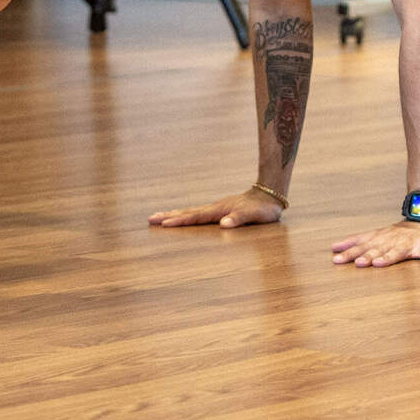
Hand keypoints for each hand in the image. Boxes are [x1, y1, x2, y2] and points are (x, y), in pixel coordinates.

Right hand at [149, 187, 283, 228]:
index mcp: (219, 210)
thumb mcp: (254, 216)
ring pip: (190, 212)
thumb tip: (223, 224)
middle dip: (168, 216)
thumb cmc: (263, 208)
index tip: (163, 224)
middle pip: (187, 212)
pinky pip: (198, 214)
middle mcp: (214, 208)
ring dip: (174, 215)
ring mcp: (216, 208)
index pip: (195, 217)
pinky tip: (183, 218)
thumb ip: (239, 219)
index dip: (179, 221)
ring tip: (159, 217)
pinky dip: (186, 215)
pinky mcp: (220, 210)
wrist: (270, 194)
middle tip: (150, 219)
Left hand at [330, 220, 419, 266]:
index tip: (336, 259)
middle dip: (366, 256)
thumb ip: (357, 242)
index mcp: (380, 238)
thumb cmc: (398, 235)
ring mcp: (408, 243)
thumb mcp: (376, 236)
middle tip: (357, 263)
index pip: (362, 244)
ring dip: (388, 257)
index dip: (349, 251)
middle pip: (377, 249)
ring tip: (379, 263)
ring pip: (397, 251)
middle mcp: (392, 240)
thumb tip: (333, 247)